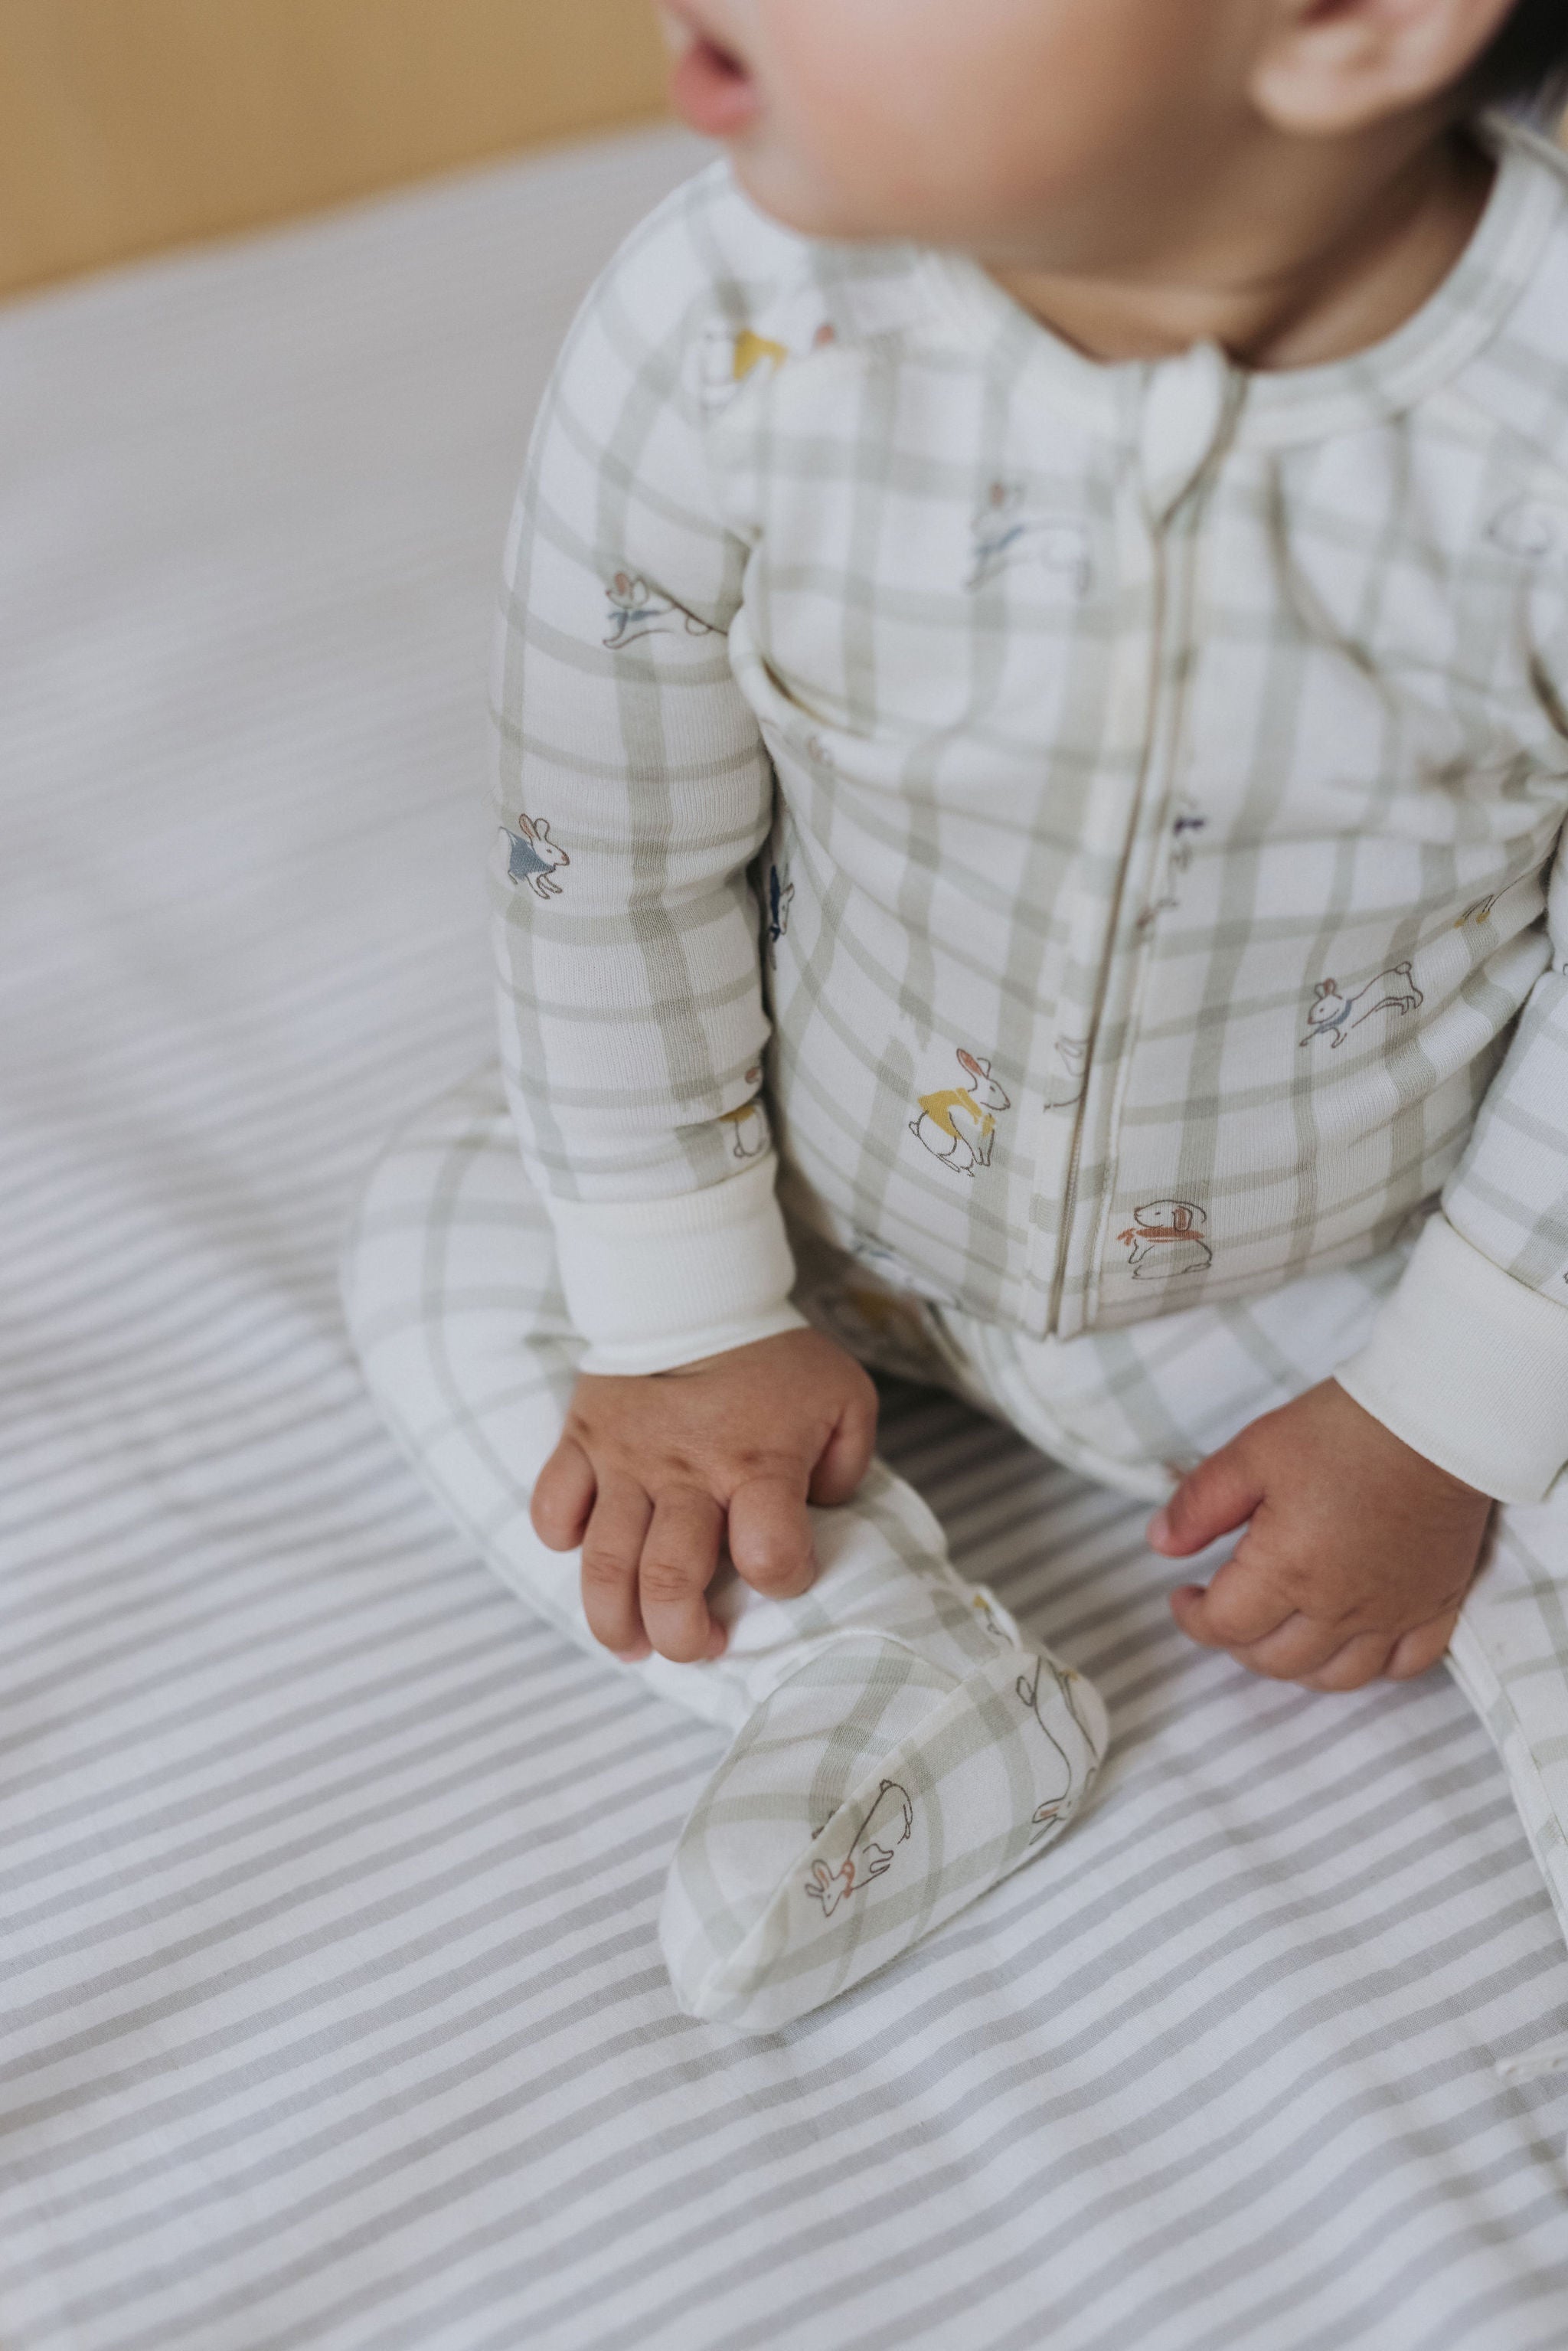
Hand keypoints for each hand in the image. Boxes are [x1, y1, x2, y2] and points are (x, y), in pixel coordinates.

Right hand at [531, 1328, 877, 1665]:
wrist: (696, 1284)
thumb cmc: (776, 1355)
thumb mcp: (845, 1398)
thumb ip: (848, 1467)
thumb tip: (822, 1516)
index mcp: (759, 1464)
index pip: (770, 1555)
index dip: (785, 1581)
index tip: (786, 1572)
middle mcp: (687, 1472)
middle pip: (669, 1581)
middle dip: (682, 1636)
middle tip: (696, 1645)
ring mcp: (625, 1460)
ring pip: (605, 1563)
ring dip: (614, 1619)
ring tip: (630, 1645)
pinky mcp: (583, 1440)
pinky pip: (553, 1505)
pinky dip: (560, 1539)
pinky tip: (582, 1551)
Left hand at [1148, 1379, 1493, 1691]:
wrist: (1439, 1420)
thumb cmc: (1344, 1431)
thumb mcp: (1252, 1453)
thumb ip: (1200, 1505)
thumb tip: (1159, 1545)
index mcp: (1288, 1572)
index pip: (1224, 1627)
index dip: (1192, 1618)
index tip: (1183, 1596)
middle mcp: (1341, 1608)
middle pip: (1276, 1661)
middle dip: (1238, 1642)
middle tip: (1226, 1608)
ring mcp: (1394, 1613)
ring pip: (1337, 1677)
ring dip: (1296, 1665)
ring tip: (1278, 1630)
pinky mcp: (1437, 1604)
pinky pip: (1406, 1666)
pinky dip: (1373, 1667)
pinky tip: (1353, 1643)